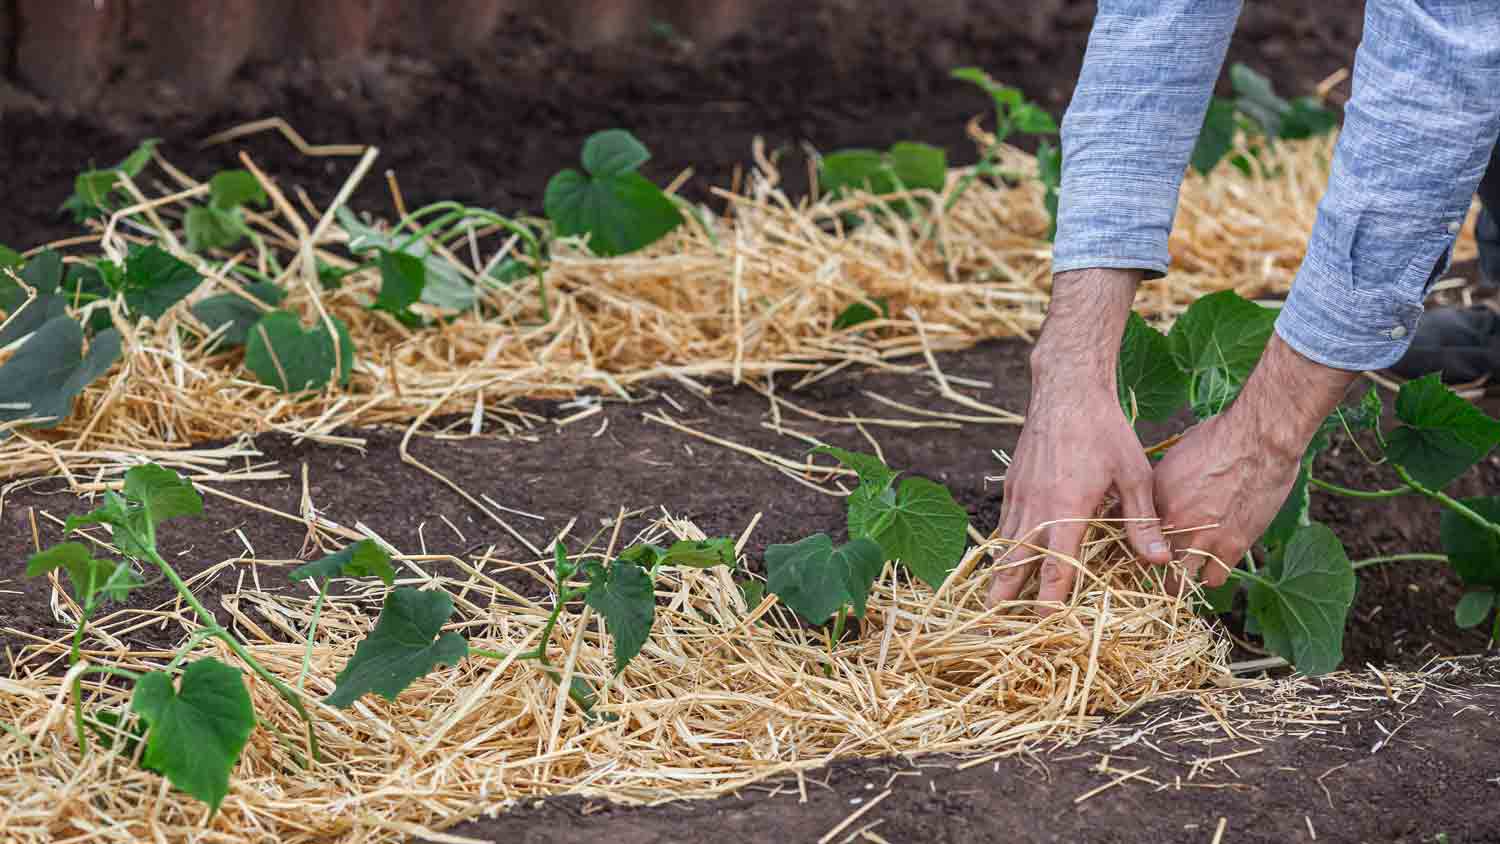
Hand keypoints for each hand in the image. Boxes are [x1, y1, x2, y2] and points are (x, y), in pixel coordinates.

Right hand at [987, 269, 1172, 609]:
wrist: (1065, 387)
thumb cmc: (1105, 429)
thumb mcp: (1133, 474)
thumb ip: (1141, 522)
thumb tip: (1158, 562)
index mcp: (1066, 510)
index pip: (1055, 568)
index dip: (1049, 602)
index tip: (1043, 628)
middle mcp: (1036, 508)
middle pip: (1013, 564)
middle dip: (1003, 598)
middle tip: (991, 628)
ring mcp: (1019, 495)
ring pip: (1004, 545)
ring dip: (998, 576)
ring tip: (990, 604)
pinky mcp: (1013, 484)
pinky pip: (1004, 523)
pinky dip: (1002, 546)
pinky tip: (1004, 558)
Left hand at [1152, 333, 1358, 589]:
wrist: (1259, 440)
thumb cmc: (1218, 438)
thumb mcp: (1174, 458)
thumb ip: (1160, 486)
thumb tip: (1154, 497)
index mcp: (1154, 500)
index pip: (1130, 534)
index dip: (1133, 544)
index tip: (1138, 548)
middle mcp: (1174, 524)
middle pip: (1150, 564)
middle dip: (1152, 568)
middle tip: (1158, 567)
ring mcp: (1203, 539)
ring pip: (1180, 581)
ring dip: (1180, 579)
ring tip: (1182, 574)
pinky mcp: (1233, 547)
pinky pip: (1214, 579)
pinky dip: (1210, 576)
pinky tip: (1210, 568)